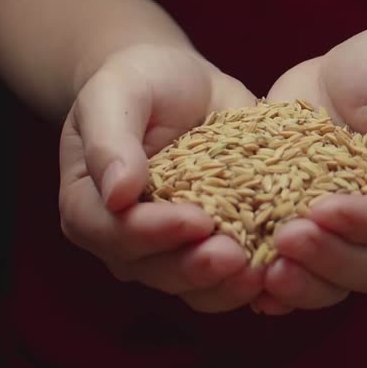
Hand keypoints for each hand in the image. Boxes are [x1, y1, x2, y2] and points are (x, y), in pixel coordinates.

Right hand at [58, 44, 264, 311]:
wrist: (177, 83)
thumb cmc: (137, 82)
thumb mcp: (115, 94)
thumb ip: (111, 140)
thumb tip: (118, 193)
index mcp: (88, 205)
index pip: (114, 231)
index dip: (153, 232)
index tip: (196, 220)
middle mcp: (122, 240)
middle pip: (154, 269)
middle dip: (195, 267)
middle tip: (236, 257)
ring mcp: (167, 250)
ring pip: (191, 285)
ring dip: (225, 286)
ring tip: (261, 271)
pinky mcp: (207, 248)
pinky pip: (225, 279)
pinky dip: (252, 280)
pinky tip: (278, 270)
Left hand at [251, 26, 366, 314]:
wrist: (353, 69)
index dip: (363, 222)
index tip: (323, 210)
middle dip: (326, 258)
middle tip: (285, 238)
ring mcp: (349, 234)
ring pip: (333, 280)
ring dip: (301, 283)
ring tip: (265, 272)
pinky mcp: (309, 229)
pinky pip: (298, 271)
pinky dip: (277, 289)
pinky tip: (251, 289)